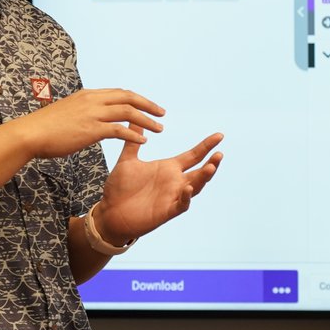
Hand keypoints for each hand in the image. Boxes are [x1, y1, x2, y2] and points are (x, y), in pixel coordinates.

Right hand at [12, 88, 166, 159]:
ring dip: (148, 120)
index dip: (136, 99)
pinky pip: (120, 130)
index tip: (147, 105)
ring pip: (129, 112)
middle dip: (148, 105)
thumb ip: (80, 113)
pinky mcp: (92, 129)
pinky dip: (134, 135)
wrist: (30, 133)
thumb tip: (86, 120)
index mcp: (87, 95)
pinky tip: (144, 141)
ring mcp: (93, 114)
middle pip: (129, 97)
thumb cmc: (43, 127)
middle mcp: (93, 100)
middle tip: (162, 113)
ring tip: (160, 129)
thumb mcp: (65, 113)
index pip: (118, 92)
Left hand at [93, 129, 223, 244]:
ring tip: (211, 167)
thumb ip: (133, 140)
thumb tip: (135, 118)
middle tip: (220, 152)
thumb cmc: (120, 188)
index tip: (219, 135)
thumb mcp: (127, 160)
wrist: (110, 212)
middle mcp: (175, 182)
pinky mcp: (167, 211)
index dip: (206, 146)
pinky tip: (188, 188)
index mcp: (169, 168)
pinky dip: (186, 197)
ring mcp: (173, 197)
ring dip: (203, 178)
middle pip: (200, 171)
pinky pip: (181, 204)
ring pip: (196, 187)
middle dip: (211, 162)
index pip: (193, 155)